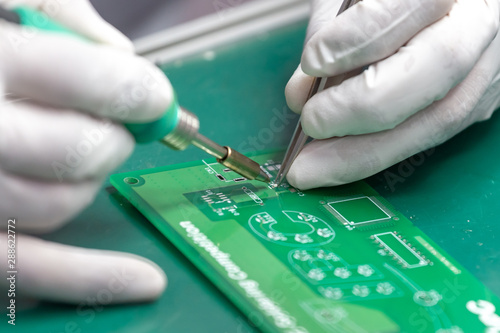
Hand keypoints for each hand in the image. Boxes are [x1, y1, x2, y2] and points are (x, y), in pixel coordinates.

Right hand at [0, 0, 169, 302]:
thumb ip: (51, 10)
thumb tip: (117, 51)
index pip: (78, 75)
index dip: (133, 86)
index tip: (154, 94)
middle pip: (72, 150)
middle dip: (113, 139)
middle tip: (118, 125)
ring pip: (52, 206)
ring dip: (91, 182)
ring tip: (88, 155)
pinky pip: (24, 269)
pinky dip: (87, 279)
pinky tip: (140, 281)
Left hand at [285, 0, 499, 188]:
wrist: (437, 11)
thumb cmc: (385, 3)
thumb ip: (327, 36)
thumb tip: (300, 95)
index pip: (416, 4)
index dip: (360, 38)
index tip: (313, 62)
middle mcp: (481, 25)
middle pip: (436, 68)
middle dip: (362, 105)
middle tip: (312, 122)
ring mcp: (487, 68)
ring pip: (440, 118)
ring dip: (365, 151)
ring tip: (312, 167)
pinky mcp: (478, 103)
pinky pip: (430, 137)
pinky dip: (379, 153)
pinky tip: (340, 163)